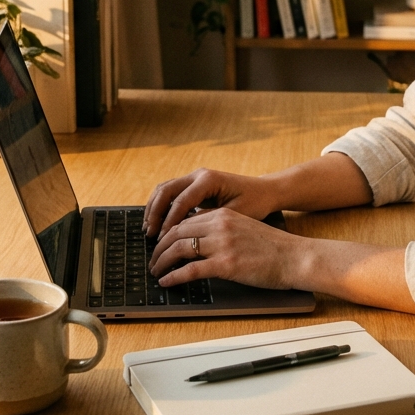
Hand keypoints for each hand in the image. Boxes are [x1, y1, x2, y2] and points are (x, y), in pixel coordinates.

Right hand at [142, 168, 278, 238]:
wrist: (265, 191)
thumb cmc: (255, 203)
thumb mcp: (234, 215)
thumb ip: (209, 220)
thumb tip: (185, 233)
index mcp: (209, 180)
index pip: (181, 201)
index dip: (169, 222)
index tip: (162, 240)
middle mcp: (199, 175)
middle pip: (166, 191)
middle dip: (155, 213)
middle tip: (149, 234)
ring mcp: (195, 177)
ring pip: (164, 189)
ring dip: (154, 208)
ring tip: (148, 229)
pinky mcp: (194, 184)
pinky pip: (170, 192)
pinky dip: (161, 206)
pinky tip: (157, 222)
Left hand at [148, 208, 307, 290]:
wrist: (295, 257)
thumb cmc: (274, 248)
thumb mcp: (244, 228)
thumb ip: (222, 231)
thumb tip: (199, 243)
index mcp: (223, 215)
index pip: (184, 221)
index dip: (168, 234)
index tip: (161, 245)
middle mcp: (219, 225)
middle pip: (176, 233)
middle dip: (159, 248)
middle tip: (153, 260)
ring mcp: (222, 244)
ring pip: (178, 250)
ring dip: (162, 262)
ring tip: (156, 272)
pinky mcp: (226, 264)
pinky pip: (190, 270)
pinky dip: (174, 276)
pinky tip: (167, 282)